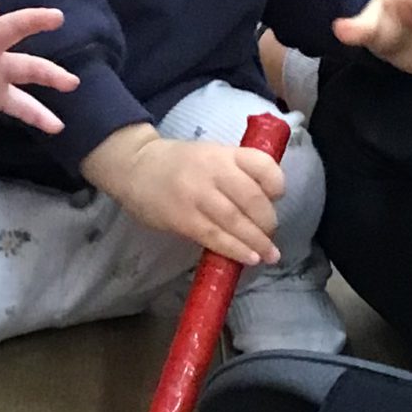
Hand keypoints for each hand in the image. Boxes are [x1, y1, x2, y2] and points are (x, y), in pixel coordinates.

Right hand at [101, 130, 284, 267]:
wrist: (134, 167)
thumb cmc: (176, 163)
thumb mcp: (209, 154)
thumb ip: (235, 172)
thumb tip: (264, 202)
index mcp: (224, 153)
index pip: (262, 164)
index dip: (276, 183)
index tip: (277, 197)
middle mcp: (213, 172)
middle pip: (252, 199)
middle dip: (267, 222)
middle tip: (271, 235)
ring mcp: (197, 196)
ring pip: (236, 221)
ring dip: (257, 242)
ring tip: (269, 255)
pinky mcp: (183, 219)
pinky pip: (216, 238)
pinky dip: (235, 250)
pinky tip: (248, 258)